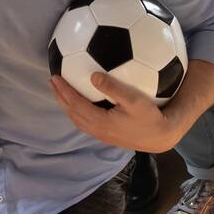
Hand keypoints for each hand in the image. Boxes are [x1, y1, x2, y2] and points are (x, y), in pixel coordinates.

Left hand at [50, 72, 179, 152]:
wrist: (161, 137)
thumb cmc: (150, 117)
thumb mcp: (134, 99)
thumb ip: (113, 88)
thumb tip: (93, 76)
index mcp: (100, 122)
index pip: (75, 104)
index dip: (64, 91)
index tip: (55, 77)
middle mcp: (97, 130)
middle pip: (72, 112)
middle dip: (60, 97)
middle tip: (52, 81)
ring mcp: (101, 134)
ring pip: (77, 119)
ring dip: (67, 104)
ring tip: (61, 91)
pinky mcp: (107, 135)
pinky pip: (85, 122)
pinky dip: (76, 110)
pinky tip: (80, 102)